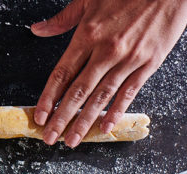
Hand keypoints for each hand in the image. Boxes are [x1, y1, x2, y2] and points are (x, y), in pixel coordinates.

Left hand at [31, 0, 186, 146]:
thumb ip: (62, 20)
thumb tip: (37, 30)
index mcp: (87, 36)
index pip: (61, 74)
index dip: (48, 98)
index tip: (40, 117)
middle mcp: (105, 51)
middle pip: (77, 92)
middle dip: (61, 118)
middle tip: (50, 138)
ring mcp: (127, 59)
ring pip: (100, 97)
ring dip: (84, 122)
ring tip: (72, 140)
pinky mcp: (148, 63)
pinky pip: (128, 93)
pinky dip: (116, 112)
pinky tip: (105, 128)